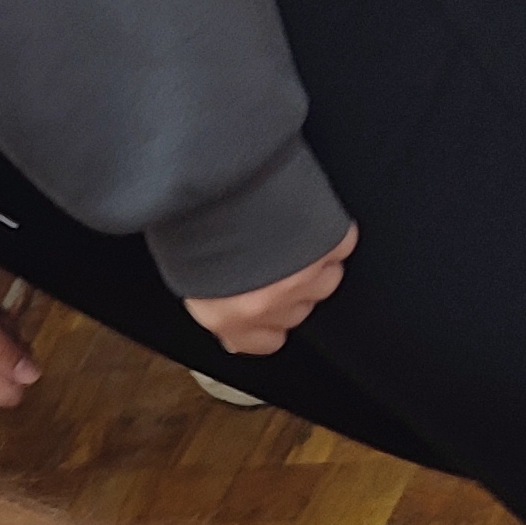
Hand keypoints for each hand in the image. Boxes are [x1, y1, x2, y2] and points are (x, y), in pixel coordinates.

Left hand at [183, 223, 355, 356]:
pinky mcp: (330, 244)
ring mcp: (304, 276)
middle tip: (269, 257)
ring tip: (286, 234)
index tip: (264, 307)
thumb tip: (231, 302)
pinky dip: (329, 233)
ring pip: (324, 281)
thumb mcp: (186, 273)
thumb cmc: (190, 221)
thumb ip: (215, 297)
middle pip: (297, 311)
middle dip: (287, 288)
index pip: (265, 343)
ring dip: (312, 261)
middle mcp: (269, 304)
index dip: (267, 323)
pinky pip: (340, 245)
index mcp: (228, 316)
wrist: (211, 181)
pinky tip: (305, 218)